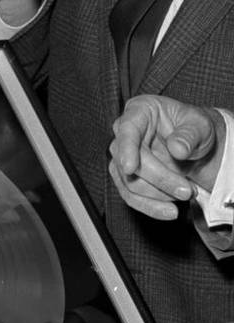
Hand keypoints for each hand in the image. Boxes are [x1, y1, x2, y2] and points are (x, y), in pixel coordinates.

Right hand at [108, 96, 225, 219]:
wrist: (193, 145)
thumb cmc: (193, 129)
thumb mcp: (200, 125)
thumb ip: (189, 135)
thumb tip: (177, 149)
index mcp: (140, 111)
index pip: (127, 129)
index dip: (127, 148)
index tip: (130, 168)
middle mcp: (124, 132)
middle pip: (127, 160)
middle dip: (159, 180)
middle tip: (187, 191)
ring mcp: (122, 155)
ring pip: (128, 182)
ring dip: (158, 195)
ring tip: (187, 194)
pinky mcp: (125, 177)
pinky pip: (131, 196)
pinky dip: (150, 207)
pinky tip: (170, 211)